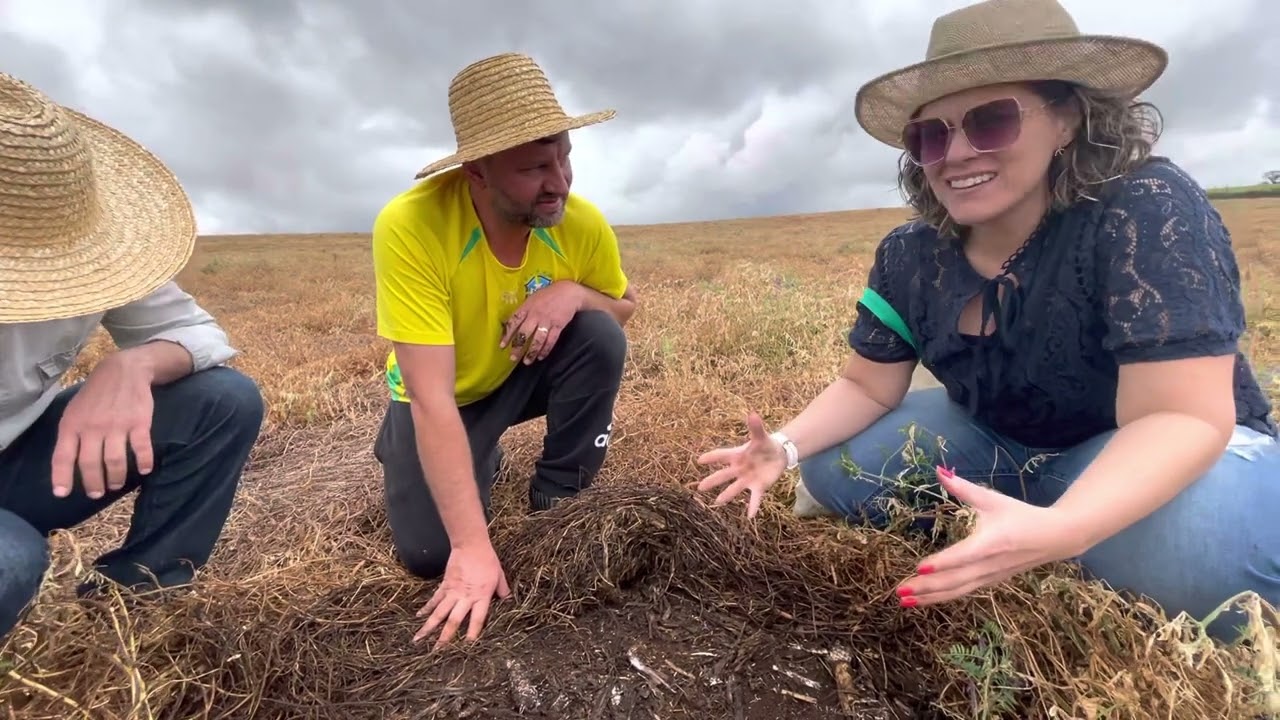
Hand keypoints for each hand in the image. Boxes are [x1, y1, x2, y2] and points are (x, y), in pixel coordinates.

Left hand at [51, 353, 154, 499]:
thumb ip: (71, 435)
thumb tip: (67, 464)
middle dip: (93, 484)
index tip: (62, 494)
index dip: (61, 477)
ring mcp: (116, 425)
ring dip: (116, 478)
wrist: (123, 370)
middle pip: (90, 463)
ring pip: (114, 461)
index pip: (62, 456)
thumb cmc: (95, 395)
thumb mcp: (74, 411)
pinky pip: (141, 448)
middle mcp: (92, 427)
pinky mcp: (139, 422)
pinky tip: (144, 470)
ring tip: (116, 485)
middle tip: (97, 494)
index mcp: (72, 424)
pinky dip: (144, 462)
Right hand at [413, 542, 511, 648]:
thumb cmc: (488, 560)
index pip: (477, 620)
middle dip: (444, 637)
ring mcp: (452, 592)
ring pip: (439, 613)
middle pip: (453, 621)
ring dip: (428, 627)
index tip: (466, 647)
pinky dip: (426, 608)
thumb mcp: (499, 575)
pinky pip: (434, 599)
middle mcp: (465, 598)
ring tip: (418, 639)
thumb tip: (508, 600)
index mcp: (481, 597)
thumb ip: (502, 590)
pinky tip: (419, 617)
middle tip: (436, 652)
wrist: (471, 545)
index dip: (472, 634)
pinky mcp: (445, 585)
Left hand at [500, 281, 581, 363]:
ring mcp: (547, 321)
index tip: (502, 345)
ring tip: (527, 362)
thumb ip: (524, 310)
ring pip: (538, 340)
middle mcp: (535, 315)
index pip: (514, 322)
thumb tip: (513, 323)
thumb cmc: (548, 295)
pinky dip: (546, 350)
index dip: (507, 334)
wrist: (568, 292)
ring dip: (531, 352)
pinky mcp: (558, 326)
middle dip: (518, 347)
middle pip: (524, 334)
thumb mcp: (532, 298)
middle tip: (513, 358)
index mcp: (527, 307)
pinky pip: (551, 340)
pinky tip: (541, 356)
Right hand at [693, 412, 788, 517]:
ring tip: (718, 502)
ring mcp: (747, 479)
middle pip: (723, 475)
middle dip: (713, 481)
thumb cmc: (764, 444)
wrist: (777, 455)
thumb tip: (752, 413)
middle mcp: (739, 469)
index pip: (722, 455)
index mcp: (737, 455)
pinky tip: (750, 516)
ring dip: (727, 495)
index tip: (700, 460)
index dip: (711, 458)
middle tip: (700, 488)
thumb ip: (755, 427)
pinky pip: (754, 498)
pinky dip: (752, 507)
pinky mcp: (758, 487)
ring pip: (734, 488)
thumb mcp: (761, 436)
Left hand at [895, 466, 1083, 606]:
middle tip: (900, 591)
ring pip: (958, 591)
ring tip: (905, 601)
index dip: (942, 563)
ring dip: (931, 597)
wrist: (1055, 538)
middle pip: (956, 580)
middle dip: (927, 587)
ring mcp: (990, 576)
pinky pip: (964, 592)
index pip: (963, 555)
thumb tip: (939, 471)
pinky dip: (943, 597)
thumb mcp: (993, 499)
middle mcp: (990, 563)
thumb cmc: (1021, 515)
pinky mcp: (990, 582)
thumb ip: (963, 488)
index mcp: (991, 542)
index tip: (919, 568)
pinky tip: (924, 600)